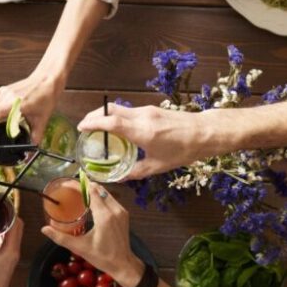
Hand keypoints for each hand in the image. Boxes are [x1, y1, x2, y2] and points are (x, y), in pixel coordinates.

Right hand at [0, 70, 62, 144]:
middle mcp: (4, 97)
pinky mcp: (3, 90)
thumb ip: (36, 136)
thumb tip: (31, 149)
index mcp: (11, 105)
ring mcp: (2, 92)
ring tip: (5, 126)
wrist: (48, 78)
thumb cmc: (46, 95)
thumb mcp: (41, 119)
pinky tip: (9, 115)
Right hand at [0, 219, 21, 286]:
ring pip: (10, 234)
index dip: (10, 212)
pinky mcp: (6, 258)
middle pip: (15, 226)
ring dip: (1, 226)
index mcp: (10, 250)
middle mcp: (14, 250)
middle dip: (5, 217)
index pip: (16, 224)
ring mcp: (11, 254)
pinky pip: (5, 241)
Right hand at [40, 185, 143, 286]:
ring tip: (78, 192)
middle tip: (70, 188)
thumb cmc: (102, 257)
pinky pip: (110, 199)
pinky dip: (100, 196)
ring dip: (92, 190)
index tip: (66, 184)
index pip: (91, 192)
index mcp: (104, 216)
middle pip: (98, 189)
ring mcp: (121, 211)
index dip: (78, 185)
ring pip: (105, 192)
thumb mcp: (80, 247)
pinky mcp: (123, 214)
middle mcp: (115, 210)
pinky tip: (91, 201)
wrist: (123, 264)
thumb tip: (44, 229)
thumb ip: (60, 237)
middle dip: (84, 185)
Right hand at [77, 104, 197, 180]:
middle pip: (110, 109)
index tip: (80, 128)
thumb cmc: (184, 150)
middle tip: (85, 127)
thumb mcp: (158, 166)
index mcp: (142, 131)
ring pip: (119, 108)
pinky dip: (118, 117)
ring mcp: (148, 110)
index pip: (110, 122)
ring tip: (99, 130)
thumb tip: (119, 178)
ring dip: (106, 116)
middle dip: (94, 116)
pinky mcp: (153, 109)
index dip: (93, 123)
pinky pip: (129, 111)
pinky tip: (119, 130)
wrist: (206, 132)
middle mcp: (142, 116)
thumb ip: (136, 171)